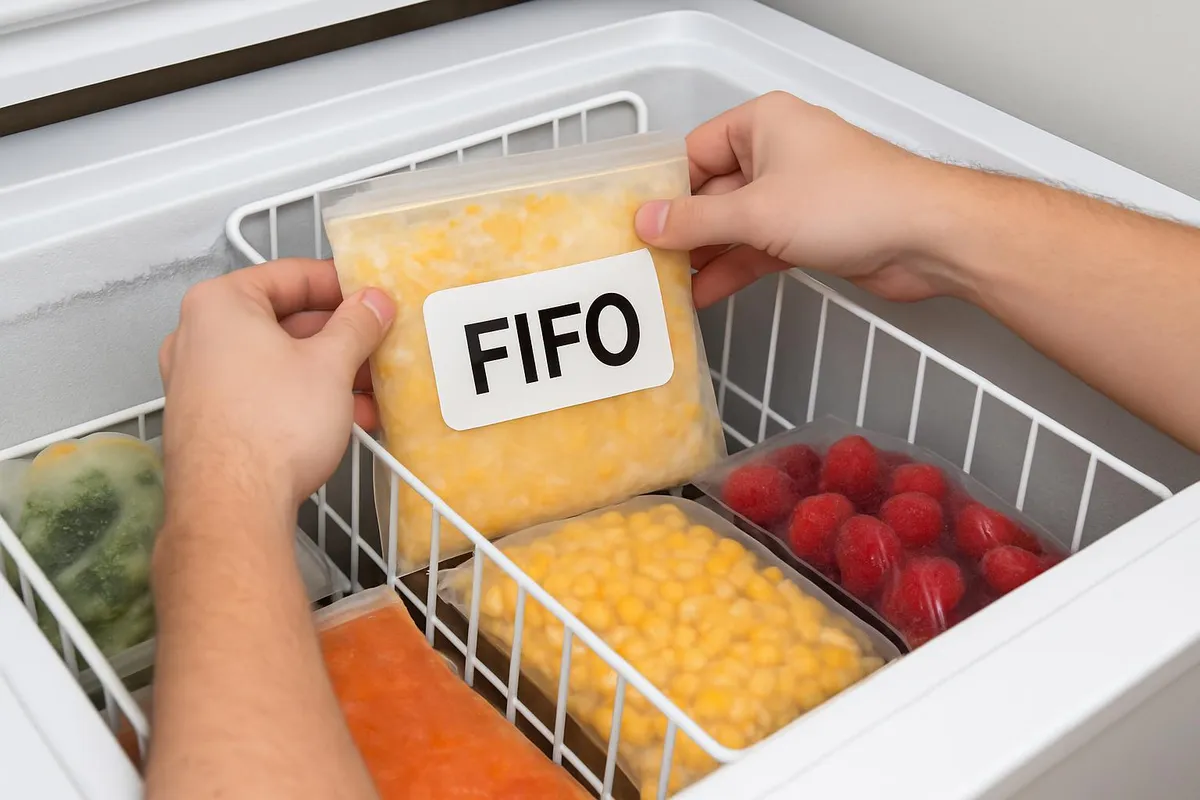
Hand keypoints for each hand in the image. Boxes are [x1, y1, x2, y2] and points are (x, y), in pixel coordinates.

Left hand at [158, 258, 394, 514]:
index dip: (341, 285)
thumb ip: (357, 324)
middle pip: (283, 320)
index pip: (291, 275)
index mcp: (220, 305)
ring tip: (368, 390)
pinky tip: (342, 418)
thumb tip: (371, 304)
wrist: (233, 506)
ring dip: (326, 372)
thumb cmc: (269, 429)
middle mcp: (198, 336)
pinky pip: (263, 392)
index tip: (370, 299)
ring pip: (276, 360)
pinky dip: (302, 397)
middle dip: (338, 338)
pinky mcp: (207, 419)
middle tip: (375, 345)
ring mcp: (197, 380)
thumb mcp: (332, 364)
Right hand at [635, 91, 964, 307]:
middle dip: (684, 229)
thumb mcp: (758, 212)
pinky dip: (734, 268)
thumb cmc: (857, 200)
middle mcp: (778, 153)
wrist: (926, 236)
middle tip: (648, 259)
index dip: (665, 190)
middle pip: (711, 192)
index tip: (638, 222)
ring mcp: (794, 193)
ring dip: (706, 255)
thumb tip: (650, 222)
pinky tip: (707, 292)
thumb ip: (697, 222)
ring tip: (671, 284)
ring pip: (734, 225)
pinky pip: (757, 247)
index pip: (694, 152)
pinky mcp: (809, 230)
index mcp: (764, 124)